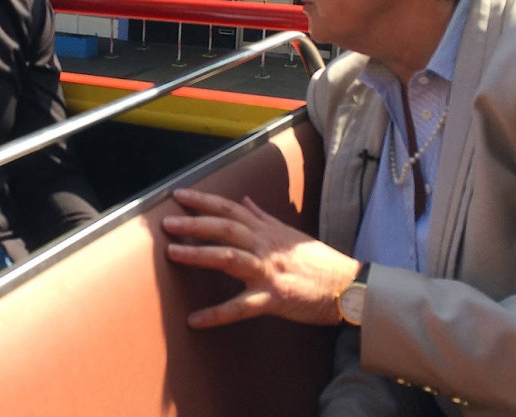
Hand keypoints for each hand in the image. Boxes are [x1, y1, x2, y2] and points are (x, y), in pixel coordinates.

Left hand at [161, 188, 359, 327]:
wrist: (348, 287)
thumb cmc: (318, 261)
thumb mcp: (290, 234)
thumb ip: (263, 217)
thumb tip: (245, 201)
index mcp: (267, 231)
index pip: (231, 209)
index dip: (204, 200)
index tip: (179, 195)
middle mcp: (265, 246)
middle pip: (226, 228)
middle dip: (195, 223)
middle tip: (167, 222)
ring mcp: (269, 271)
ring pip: (230, 258)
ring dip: (199, 255)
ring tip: (172, 254)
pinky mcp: (273, 297)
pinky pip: (241, 306)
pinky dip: (217, 314)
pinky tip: (195, 320)